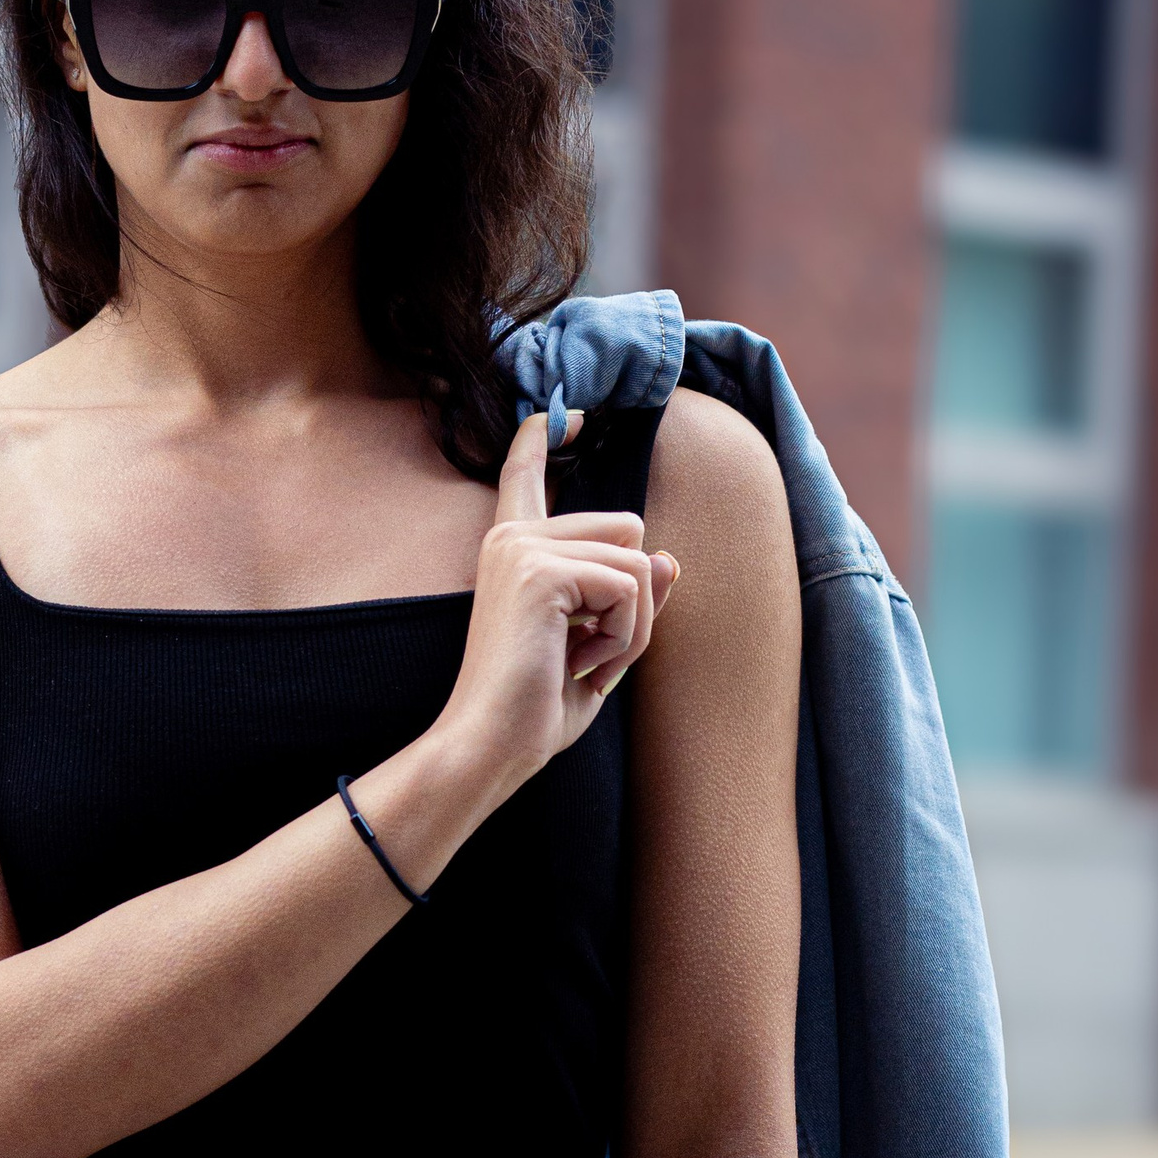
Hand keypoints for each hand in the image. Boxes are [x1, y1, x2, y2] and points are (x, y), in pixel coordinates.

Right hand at [434, 412, 678, 806]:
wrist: (490, 746)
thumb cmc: (534, 709)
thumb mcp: (599, 648)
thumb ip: (631, 599)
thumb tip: (668, 557)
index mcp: (514, 549)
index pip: (526, 472)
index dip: (545, 436)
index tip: (568, 411)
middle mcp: (514, 535)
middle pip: (631, 528)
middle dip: (636, 598)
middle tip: (592, 652)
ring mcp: (524, 547)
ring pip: (639, 561)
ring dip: (634, 626)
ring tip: (586, 663)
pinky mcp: (541, 569)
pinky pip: (631, 586)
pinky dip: (626, 636)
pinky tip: (584, 664)